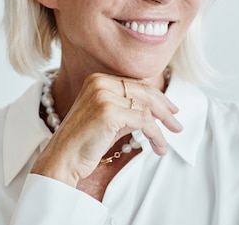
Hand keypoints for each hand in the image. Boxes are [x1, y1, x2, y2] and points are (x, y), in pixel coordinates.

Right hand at [30, 72, 181, 186]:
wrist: (62, 159)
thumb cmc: (83, 142)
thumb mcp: (107, 118)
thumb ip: (126, 108)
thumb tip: (154, 110)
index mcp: (97, 79)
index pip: (136, 84)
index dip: (157, 96)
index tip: (170, 109)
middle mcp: (100, 83)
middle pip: (144, 92)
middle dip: (165, 109)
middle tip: (176, 124)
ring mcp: (104, 96)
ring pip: (146, 109)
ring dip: (161, 127)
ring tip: (167, 141)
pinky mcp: (109, 113)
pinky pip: (144, 122)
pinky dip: (156, 135)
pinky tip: (159, 147)